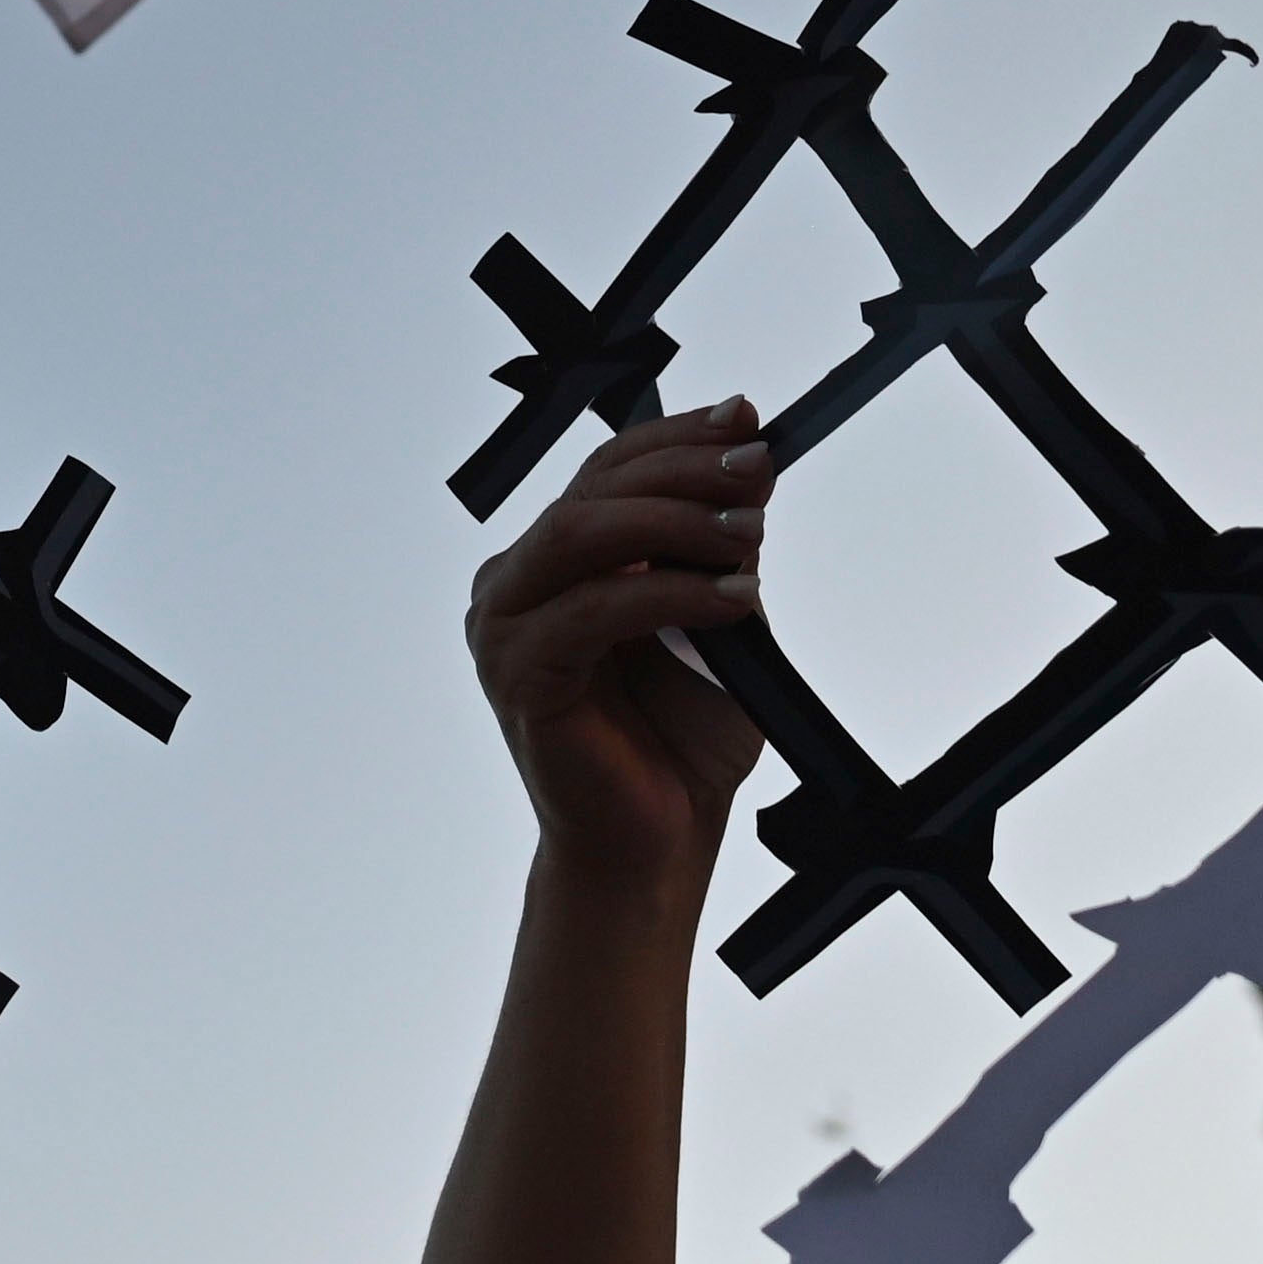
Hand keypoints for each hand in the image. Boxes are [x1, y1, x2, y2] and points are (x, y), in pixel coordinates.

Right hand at [465, 403, 773, 900]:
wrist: (658, 845)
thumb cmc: (682, 740)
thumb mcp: (715, 619)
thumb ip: (716, 550)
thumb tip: (750, 466)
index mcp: (551, 562)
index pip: (606, 471)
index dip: (676, 435)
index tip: (747, 419)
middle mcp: (513, 582)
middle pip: (594, 489)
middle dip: (685, 470)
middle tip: (760, 471)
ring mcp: (502, 625)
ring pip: (583, 532)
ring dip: (678, 522)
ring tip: (752, 536)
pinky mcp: (516, 672)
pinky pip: (597, 607)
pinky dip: (674, 592)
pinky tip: (736, 596)